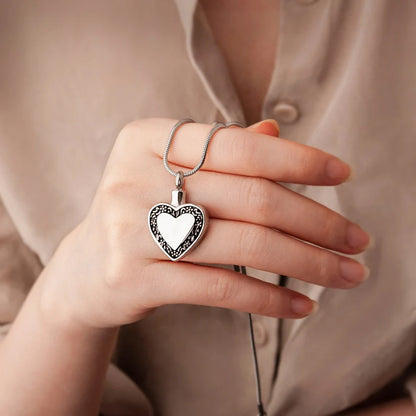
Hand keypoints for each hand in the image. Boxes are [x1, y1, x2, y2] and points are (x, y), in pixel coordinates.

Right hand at [39, 118, 369, 329]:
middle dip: (316, 220)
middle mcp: (133, 176)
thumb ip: (221, 152)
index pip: (238, 144)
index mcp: (146, 138)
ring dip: (306, 262)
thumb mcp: (171, 171)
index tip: (342, 175)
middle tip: (356, 240)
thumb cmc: (141, 212)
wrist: (85, 269)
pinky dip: (267, 298)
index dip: (297, 159)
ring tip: (344, 274)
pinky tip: (301, 305)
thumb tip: (277, 133)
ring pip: (243, 244)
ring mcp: (129, 228)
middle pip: (251, 197)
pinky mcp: (132, 278)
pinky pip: (219, 288)